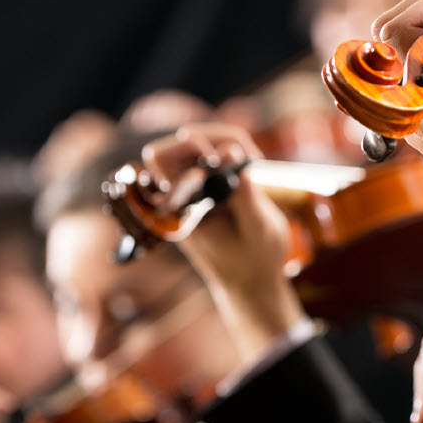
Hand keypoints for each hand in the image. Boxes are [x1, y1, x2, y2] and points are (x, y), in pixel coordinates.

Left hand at [141, 123, 305, 362]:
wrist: (250, 285)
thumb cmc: (255, 262)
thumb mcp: (259, 229)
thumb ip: (244, 192)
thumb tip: (233, 151)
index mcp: (180, 212)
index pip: (163, 161)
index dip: (192, 148)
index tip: (227, 156)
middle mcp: (177, 199)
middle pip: (171, 147)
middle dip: (210, 138)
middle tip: (244, 151)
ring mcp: (188, 193)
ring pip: (189, 146)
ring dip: (221, 141)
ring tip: (253, 158)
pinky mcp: (203, 189)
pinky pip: (204, 157)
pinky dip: (227, 151)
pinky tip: (250, 163)